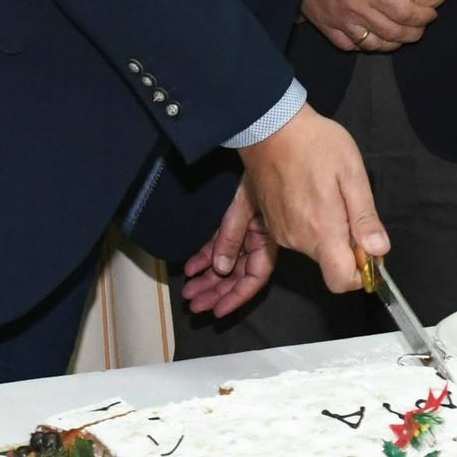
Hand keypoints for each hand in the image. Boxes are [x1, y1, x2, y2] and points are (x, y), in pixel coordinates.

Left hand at [182, 177, 277, 316]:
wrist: (263, 145)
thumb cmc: (261, 174)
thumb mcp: (244, 208)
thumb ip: (232, 238)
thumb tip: (222, 268)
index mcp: (267, 239)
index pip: (254, 278)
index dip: (236, 297)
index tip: (217, 311)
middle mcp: (257, 239)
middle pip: (237, 275)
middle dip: (216, 291)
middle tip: (194, 305)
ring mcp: (245, 231)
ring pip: (226, 263)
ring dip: (208, 278)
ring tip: (189, 292)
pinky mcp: (234, 221)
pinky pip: (219, 245)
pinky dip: (205, 256)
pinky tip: (191, 267)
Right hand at [238, 103, 387, 291]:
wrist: (270, 125)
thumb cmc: (316, 144)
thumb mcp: (351, 172)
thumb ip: (365, 217)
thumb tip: (379, 251)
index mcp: (322, 231)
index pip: (342, 281)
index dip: (361, 273)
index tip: (368, 250)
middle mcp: (297, 240)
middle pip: (330, 262)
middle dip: (346, 244)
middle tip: (349, 205)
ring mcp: (280, 232)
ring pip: (314, 248)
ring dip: (326, 231)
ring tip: (327, 192)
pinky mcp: (269, 222)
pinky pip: (296, 235)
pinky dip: (308, 223)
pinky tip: (310, 194)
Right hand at [301, 0, 436, 51]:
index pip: (405, 13)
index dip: (423, 17)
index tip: (431, 14)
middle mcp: (356, 9)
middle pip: (393, 32)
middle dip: (413, 33)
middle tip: (422, 27)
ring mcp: (340, 19)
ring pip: (373, 44)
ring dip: (393, 43)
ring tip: (402, 36)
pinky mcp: (325, 23)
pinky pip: (348, 44)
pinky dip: (364, 46)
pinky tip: (371, 39)